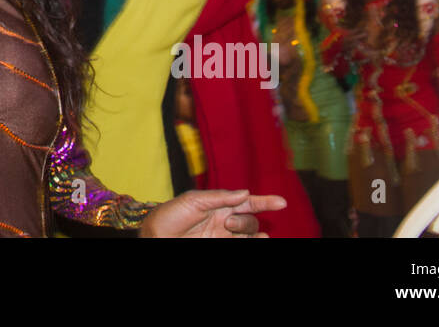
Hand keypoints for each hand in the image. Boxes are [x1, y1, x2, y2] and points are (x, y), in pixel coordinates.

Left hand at [139, 189, 285, 236]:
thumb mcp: (193, 200)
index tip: (282, 202)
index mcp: (219, 204)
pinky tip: (257, 240)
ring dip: (249, 233)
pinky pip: (242, 244)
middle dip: (245, 221)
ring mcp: (223, 236)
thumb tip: (246, 192)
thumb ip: (220, 197)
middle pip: (249, 220)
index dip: (265, 202)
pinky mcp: (221, 246)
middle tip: (227, 223)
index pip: (247, 202)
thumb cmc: (170, 215)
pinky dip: (251, 242)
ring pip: (249, 234)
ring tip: (237, 231)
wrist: (157, 236)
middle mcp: (224, 220)